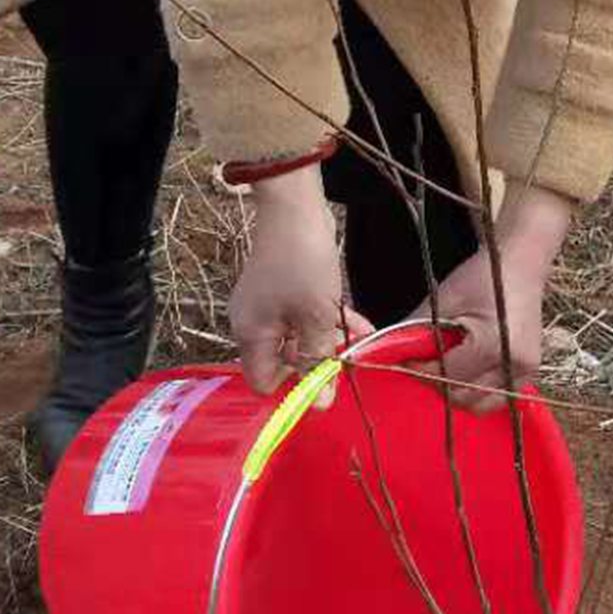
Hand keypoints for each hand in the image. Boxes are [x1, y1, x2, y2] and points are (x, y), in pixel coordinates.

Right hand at [229, 167, 372, 394]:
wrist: (295, 208)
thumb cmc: (303, 263)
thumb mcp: (317, 317)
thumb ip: (318, 361)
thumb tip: (320, 405)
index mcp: (251, 335)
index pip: (262, 382)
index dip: (293, 388)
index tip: (324, 381)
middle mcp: (252, 323)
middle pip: (283, 361)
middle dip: (316, 362)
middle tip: (347, 361)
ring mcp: (267, 305)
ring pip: (299, 337)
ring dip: (328, 341)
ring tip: (360, 342)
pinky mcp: (283, 289)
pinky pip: (304, 316)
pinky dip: (326, 321)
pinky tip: (358, 324)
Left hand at [407, 187, 574, 412]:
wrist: (519, 264)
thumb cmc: (480, 277)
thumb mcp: (443, 299)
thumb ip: (414, 330)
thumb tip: (383, 352)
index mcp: (493, 345)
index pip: (447, 375)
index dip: (421, 370)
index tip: (405, 359)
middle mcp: (514, 364)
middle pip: (463, 397)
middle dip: (437, 383)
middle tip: (423, 363)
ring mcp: (527, 371)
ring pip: (480, 404)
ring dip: (457, 393)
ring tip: (445, 367)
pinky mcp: (530, 372)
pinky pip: (497, 398)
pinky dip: (476, 392)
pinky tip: (464, 371)